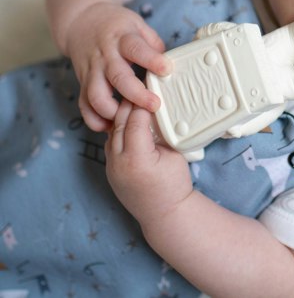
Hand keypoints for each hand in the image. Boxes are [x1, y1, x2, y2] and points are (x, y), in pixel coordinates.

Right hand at [65, 1, 170, 130]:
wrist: (82, 21)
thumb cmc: (117, 25)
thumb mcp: (137, 24)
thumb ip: (153, 43)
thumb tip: (170, 62)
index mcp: (122, 38)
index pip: (136, 49)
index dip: (152, 60)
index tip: (167, 70)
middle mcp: (106, 55)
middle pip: (118, 77)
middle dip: (136, 94)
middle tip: (155, 105)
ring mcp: (92, 70)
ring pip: (96, 95)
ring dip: (112, 111)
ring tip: (130, 119)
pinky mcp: (83, 82)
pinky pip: (84, 104)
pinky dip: (94, 119)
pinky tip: (109, 126)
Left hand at [105, 101, 192, 224]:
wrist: (164, 214)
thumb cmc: (174, 184)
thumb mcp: (173, 155)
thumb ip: (161, 133)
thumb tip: (154, 112)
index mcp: (138, 159)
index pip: (135, 121)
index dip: (142, 103)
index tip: (149, 89)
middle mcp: (118, 163)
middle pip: (119, 123)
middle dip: (128, 104)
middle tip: (139, 87)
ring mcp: (111, 168)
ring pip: (112, 132)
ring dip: (121, 116)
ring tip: (132, 100)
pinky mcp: (110, 170)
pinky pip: (111, 143)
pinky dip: (118, 129)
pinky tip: (127, 120)